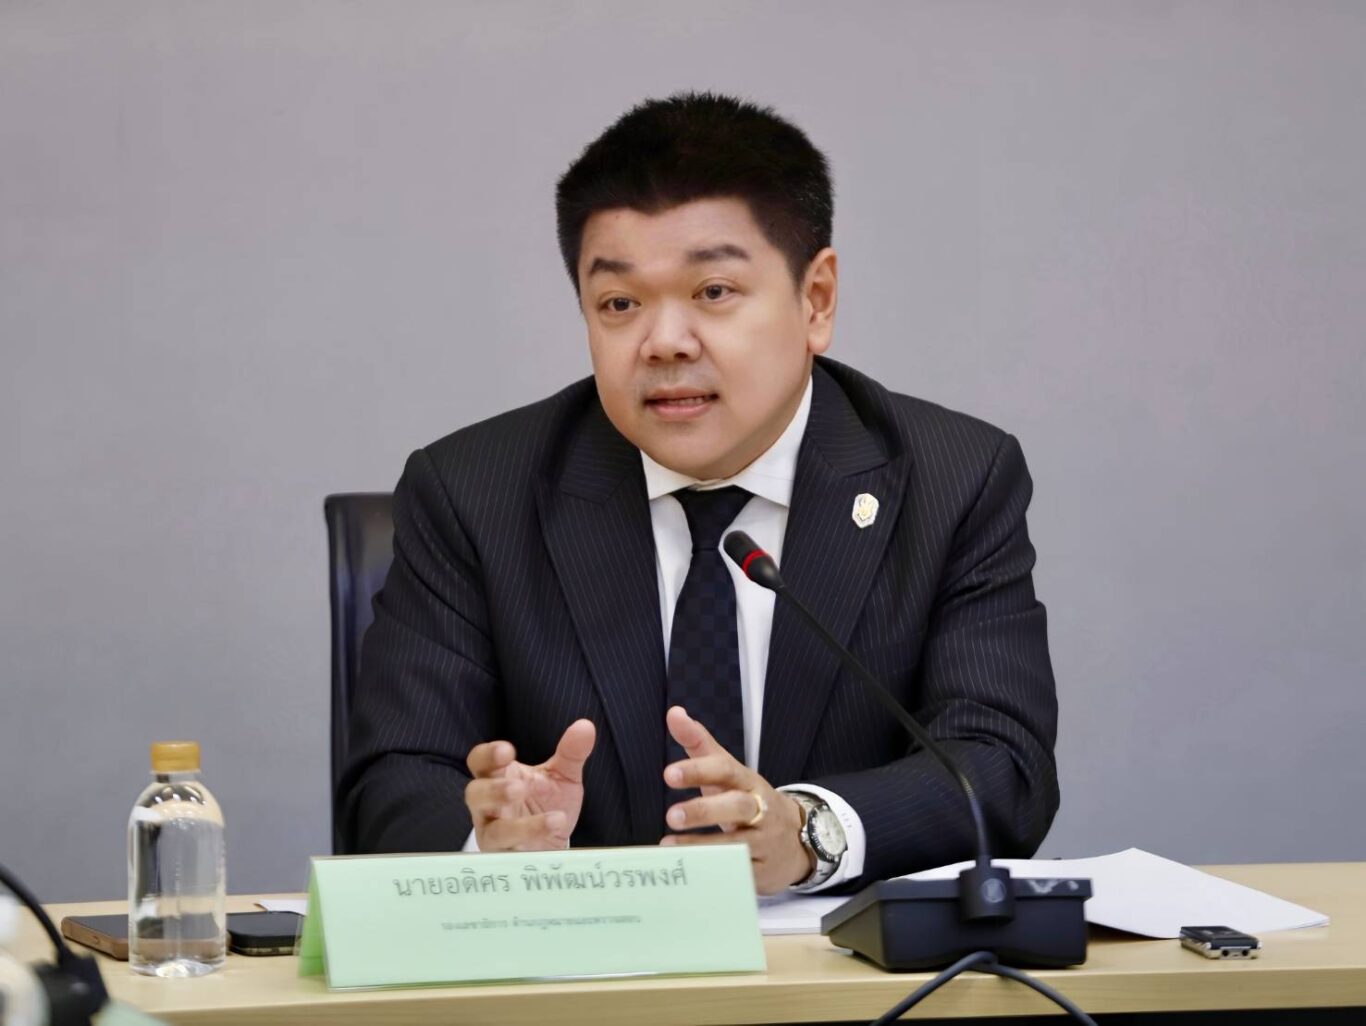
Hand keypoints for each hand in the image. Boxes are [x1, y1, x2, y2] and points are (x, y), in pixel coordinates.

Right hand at [464, 719, 595, 851]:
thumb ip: (571, 753)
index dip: (488, 755)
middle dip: (493, 791)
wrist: (555, 842)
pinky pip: (513, 855)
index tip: (507, 751)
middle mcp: (489, 806)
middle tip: (518, 788)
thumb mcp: (562, 776)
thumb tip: (586, 726)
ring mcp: (495, 833)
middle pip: (474, 794)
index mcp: (498, 777)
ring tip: (553, 818)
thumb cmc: (548, 802)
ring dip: (518, 826)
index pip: (480, 761)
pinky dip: (534, 846)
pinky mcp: (506, 858)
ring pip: (492, 831)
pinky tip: (556, 833)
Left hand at [659, 706, 812, 894]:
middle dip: (704, 811)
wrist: (798, 839)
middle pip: (737, 806)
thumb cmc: (748, 800)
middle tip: (670, 815)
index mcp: (747, 781)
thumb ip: (699, 743)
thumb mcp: (727, 771)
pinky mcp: (763, 870)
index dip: (698, 771)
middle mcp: (759, 809)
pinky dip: (717, 872)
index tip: (669, 774)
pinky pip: (740, 871)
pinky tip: (692, 871)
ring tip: (670, 846)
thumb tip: (673, 713)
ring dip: (703, 845)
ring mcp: (765, 841)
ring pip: (738, 843)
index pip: (725, 771)